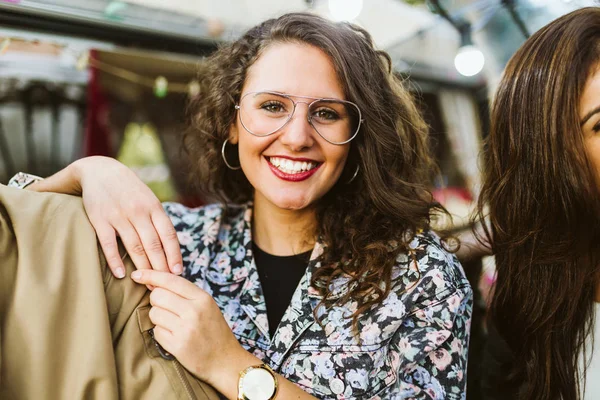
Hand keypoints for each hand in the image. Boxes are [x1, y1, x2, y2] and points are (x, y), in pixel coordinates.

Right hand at [73, 156, 182, 277]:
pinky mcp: (100, 219)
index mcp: (154, 207)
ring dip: (142, 267)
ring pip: (134, 246)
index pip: (168, 234)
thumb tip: (171, 247)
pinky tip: (121, 274)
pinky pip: (109, 244)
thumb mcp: (149, 199)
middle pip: (153, 244)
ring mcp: (119, 215)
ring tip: (147, 283)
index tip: (178, 272)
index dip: (174, 254)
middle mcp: (139, 211)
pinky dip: (116, 260)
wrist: (100, 171)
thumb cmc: (129, 190)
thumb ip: (158, 220)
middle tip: (164, 285)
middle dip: (160, 267)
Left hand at [130, 269, 247, 383]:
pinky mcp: (177, 345)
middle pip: (157, 295)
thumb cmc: (213, 331)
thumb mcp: (206, 306)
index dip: (150, 275)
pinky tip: (174, 338)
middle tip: (167, 310)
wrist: (225, 360)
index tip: (137, 274)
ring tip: (173, 325)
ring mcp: (185, 329)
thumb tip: (154, 282)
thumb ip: (185, 294)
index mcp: (202, 298)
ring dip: (158, 319)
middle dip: (156, 301)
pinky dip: (161, 334)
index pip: (170, 280)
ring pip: (154, 313)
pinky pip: (156, 332)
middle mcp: (194, 311)